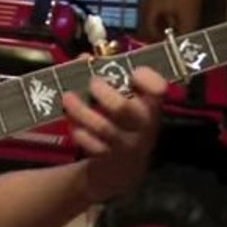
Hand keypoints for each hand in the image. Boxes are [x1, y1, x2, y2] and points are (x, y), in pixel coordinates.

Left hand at [62, 65, 166, 202]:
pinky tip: (74, 126)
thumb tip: (83, 58)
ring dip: (82, 111)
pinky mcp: (110, 158)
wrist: (124, 168)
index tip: (134, 72)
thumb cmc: (124, 122)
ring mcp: (127, 144)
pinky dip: (80, 134)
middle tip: (92, 84)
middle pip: (126, 110)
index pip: (158, 90)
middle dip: (105, 95)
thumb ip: (106, 75)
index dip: (148, 79)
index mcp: (150, 105)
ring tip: (68, 98)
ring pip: (104, 128)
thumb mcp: (124, 100)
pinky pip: (93, 146)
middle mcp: (143, 125)